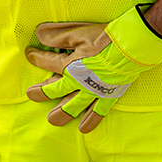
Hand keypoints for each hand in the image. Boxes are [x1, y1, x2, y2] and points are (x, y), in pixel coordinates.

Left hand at [24, 5, 161, 132]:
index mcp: (69, 65)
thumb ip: (57, 36)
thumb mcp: (78, 33)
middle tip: (31, 94)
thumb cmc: (105, 38)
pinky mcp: (108, 95)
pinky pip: (98, 112)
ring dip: (61, 113)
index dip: (35, 58)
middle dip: (41, 92)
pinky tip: (83, 129)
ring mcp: (92, 91)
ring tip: (51, 119)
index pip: (46, 62)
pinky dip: (90, 121)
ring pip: (73, 107)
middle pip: (54, 91)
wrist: (131, 46)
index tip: (29, 53)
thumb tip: (39, 35)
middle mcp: (78, 82)